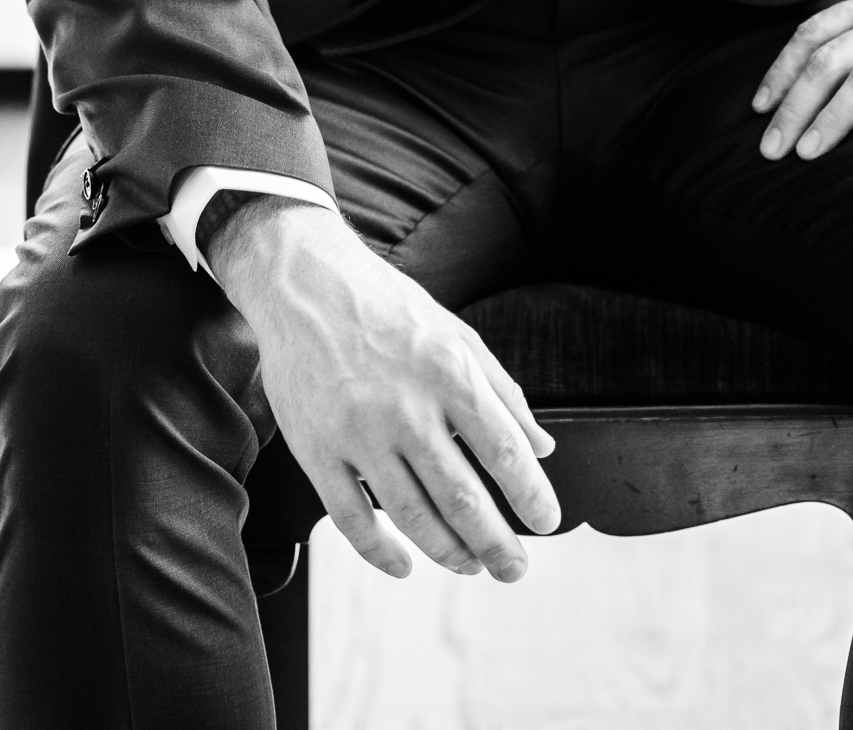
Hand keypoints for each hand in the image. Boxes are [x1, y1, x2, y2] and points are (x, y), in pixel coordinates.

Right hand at [206, 197, 559, 581]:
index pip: (504, 450)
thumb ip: (502, 391)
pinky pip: (352, 520)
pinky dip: (381, 553)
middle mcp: (407, 407)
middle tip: (515, 569)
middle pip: (462, 497)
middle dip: (497, 544)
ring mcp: (358, 433)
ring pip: (412, 517)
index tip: (547, 523)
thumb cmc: (388, 308)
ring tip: (470, 565)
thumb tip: (541, 447)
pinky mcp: (316, 451)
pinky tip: (405, 564)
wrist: (305, 283)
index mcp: (449, 372)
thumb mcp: (456, 334)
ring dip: (448, 552)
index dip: (531, 496)